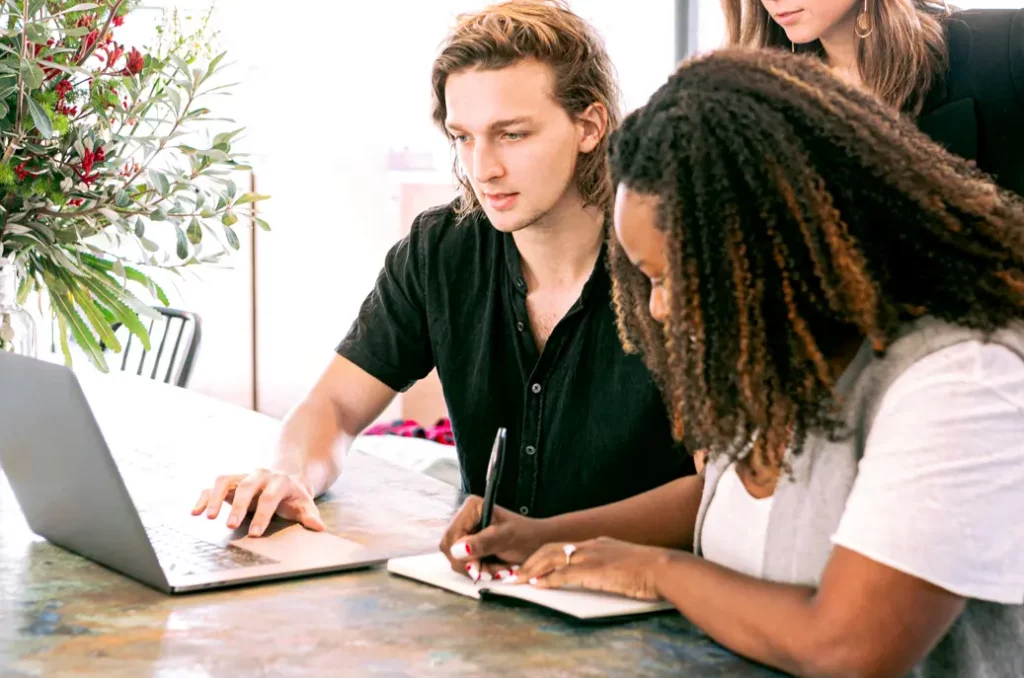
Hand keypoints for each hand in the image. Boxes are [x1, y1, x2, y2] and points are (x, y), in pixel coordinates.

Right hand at [191, 469, 325, 536]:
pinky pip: (214, 486)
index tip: (254, 533)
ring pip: (226, 481)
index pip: (270, 497)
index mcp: (280, 482)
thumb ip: (310, 516)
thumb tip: (319, 527)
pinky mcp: (230, 481)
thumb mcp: (304, 504)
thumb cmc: (293, 496)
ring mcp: (243, 476)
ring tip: (208, 518)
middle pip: (247, 487)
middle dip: (238, 506)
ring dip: (216, 498)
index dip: (262, 514)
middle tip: (230, 526)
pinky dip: (204, 497)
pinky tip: (195, 512)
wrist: (285, 477)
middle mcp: (259, 475)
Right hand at [440, 495, 550, 581]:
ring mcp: (466, 531)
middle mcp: (464, 517)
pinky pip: (464, 563)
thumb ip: (482, 543)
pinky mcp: (469, 544)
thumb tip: (457, 550)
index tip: (478, 568)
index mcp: (471, 508)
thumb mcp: (505, 539)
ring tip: (497, 569)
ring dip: (477, 569)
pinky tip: (493, 569)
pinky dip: (479, 570)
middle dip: (470, 564)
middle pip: (449, 549)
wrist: (538, 543)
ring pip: (455, 558)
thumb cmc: (526, 536)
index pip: (451, 536)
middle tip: (492, 571)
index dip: (460, 555)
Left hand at [517, 536, 669, 600]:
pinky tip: (537, 585)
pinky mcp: (593, 571)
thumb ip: (612, 565)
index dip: (545, 555)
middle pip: (551, 548)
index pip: (564, 547)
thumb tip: (606, 574)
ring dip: (532, 569)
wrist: (664, 568)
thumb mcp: (626, 562)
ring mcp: (591, 557)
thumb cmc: (652, 570)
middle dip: (531, 560)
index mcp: (599, 544)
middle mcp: (591, 546)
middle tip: (517, 572)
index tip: (534, 565)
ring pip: (552, 558)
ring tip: (518, 579)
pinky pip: (563, 574)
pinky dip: (547, 579)